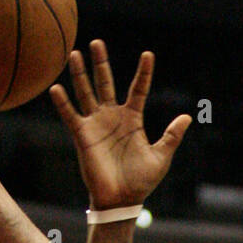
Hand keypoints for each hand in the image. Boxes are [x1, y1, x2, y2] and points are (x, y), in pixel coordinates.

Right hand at [50, 41, 190, 210]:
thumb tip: (188, 116)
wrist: (122, 200)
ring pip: (86, 93)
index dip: (143, 73)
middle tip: (96, 42)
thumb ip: (172, 136)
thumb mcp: (161, 156)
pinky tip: (55, 88)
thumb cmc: (142, 181)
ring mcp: (96, 125)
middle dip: (100, 63)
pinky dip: (63, 103)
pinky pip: (71, 116)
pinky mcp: (82, 136)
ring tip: (74, 53)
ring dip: (80, 74)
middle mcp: (112, 117)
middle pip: (105, 83)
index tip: (148, 54)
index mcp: (133, 119)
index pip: (138, 89)